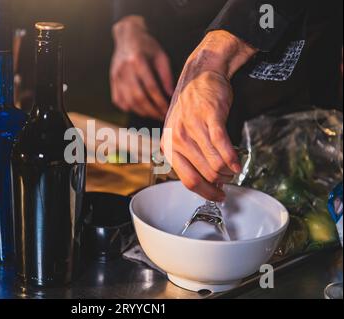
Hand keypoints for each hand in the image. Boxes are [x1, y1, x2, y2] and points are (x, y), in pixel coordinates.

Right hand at [110, 16, 173, 120]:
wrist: (127, 36)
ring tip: (153, 114)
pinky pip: (118, 100)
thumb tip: (171, 94)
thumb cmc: (147, 46)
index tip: (168, 110)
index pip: (151, 87)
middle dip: (151, 110)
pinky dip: (128, 108)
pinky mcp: (112, 80)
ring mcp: (116, 76)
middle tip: (162, 116)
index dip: (160, 102)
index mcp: (138, 60)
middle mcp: (124, 69)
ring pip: (128, 101)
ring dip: (141, 111)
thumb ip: (166, 75)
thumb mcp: (160, 56)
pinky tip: (139, 109)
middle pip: (138, 97)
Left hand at [161, 31, 256, 200]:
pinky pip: (223, 146)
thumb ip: (187, 156)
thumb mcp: (178, 133)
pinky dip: (232, 158)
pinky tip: (237, 163)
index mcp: (168, 146)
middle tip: (229, 180)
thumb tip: (206, 181)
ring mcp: (192, 128)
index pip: (188, 180)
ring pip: (215, 164)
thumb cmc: (190, 107)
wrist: (199, 76)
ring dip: (228, 171)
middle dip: (221, 182)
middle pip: (205, 175)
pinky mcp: (209, 117)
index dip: (206, 192)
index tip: (217, 196)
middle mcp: (177, 139)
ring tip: (233, 170)